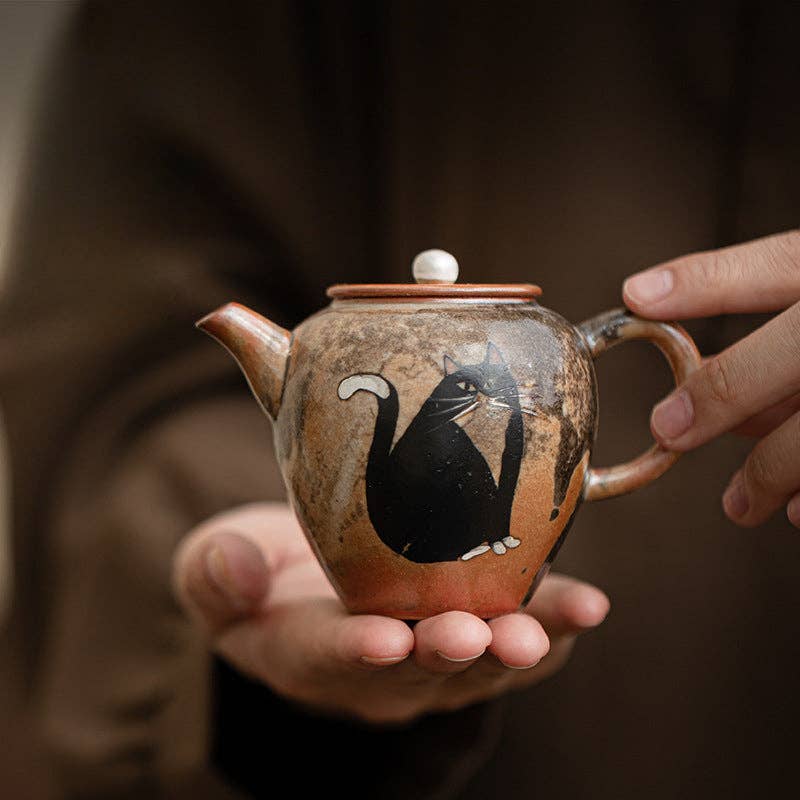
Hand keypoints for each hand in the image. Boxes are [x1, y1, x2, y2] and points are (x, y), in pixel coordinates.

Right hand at [173, 503, 608, 724]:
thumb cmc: (262, 574)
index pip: (326, 657)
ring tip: (557, 622)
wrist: (308, 582)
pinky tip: (585, 606)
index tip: (382, 640)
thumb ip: (215, 570)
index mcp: (302, 651)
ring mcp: (429, 661)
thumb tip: (232, 564)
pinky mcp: (472, 633)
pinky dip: (552, 623)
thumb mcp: (215, 566)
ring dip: (518, 642)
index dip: (353, 651)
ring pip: (478, 661)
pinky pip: (516, 639)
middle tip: (475, 637)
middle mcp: (375, 670)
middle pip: (416, 669)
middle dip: (448, 652)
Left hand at [622, 229, 799, 526]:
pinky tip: (799, 513)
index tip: (636, 296)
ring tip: (739, 504)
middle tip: (669, 428)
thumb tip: (704, 383)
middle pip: (798, 349)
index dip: (707, 279)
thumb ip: (782, 336)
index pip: (782, 264)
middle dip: (727, 389)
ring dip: (775, 467)